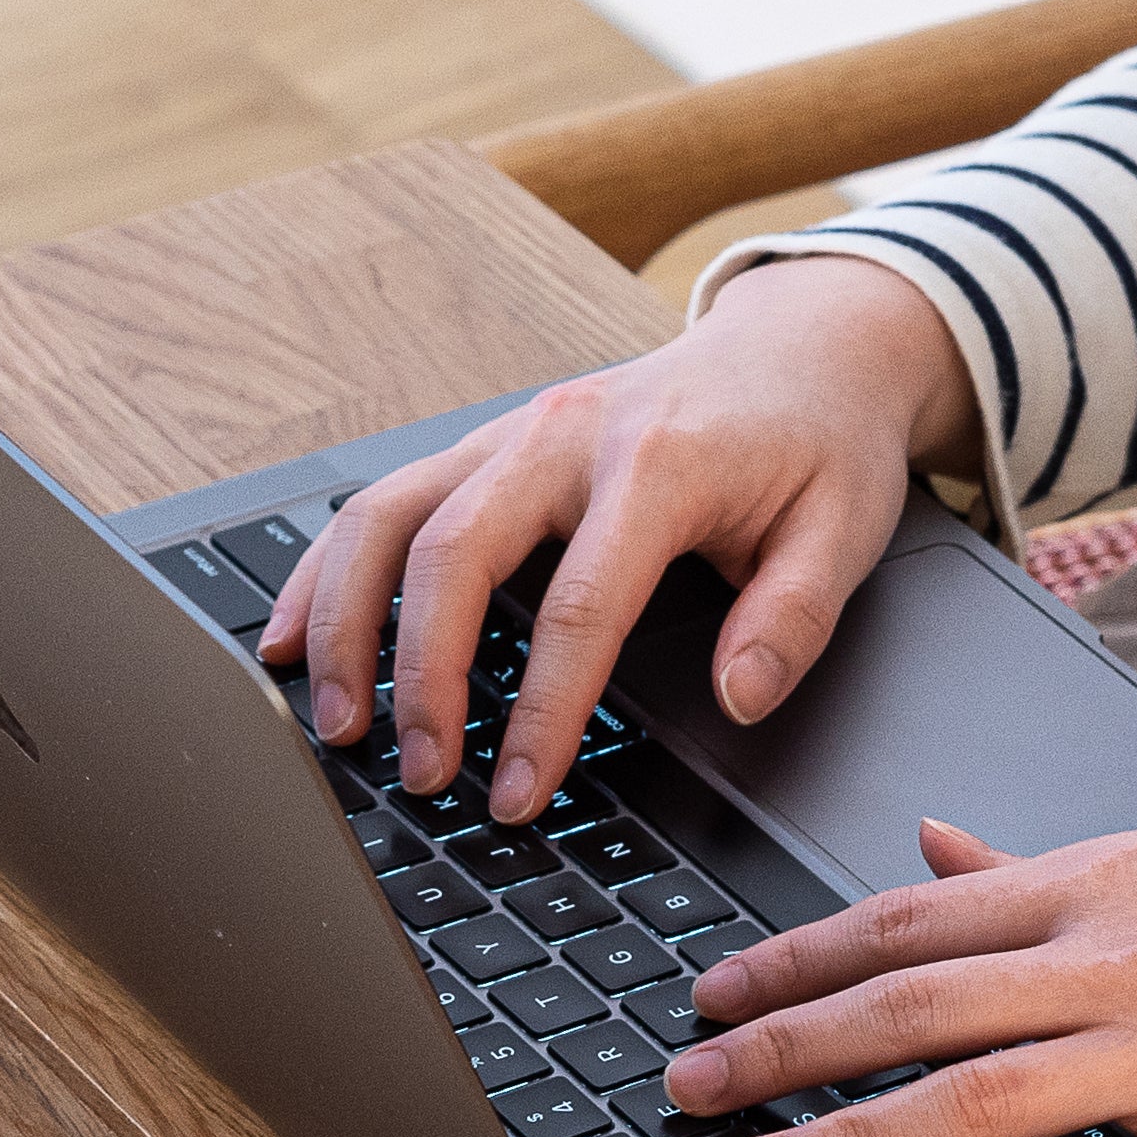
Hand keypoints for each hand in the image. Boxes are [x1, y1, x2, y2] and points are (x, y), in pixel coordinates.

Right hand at [257, 253, 972, 824]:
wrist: (802, 344)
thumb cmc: (819, 440)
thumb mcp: (846, 529)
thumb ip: (792, 618)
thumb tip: (739, 698)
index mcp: (659, 463)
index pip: (580, 605)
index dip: (541, 711)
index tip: (518, 792)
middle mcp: (566, 436)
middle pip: (453, 552)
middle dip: (419, 674)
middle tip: (418, 771)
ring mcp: (514, 434)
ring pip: (390, 516)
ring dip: (346, 622)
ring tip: (335, 719)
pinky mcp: (486, 446)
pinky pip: (382, 502)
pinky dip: (325, 571)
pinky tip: (291, 637)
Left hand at [661, 806, 1136, 1136]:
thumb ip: (1042, 870)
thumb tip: (929, 849)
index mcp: (1100, 887)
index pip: (906, 923)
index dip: (792, 964)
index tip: (709, 999)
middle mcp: (1121, 961)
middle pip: (912, 1007)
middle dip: (783, 1053)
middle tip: (688, 1091)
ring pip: (986, 1095)